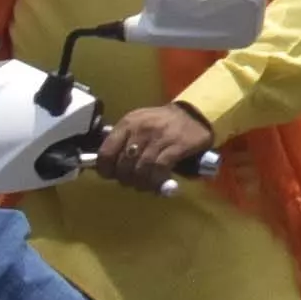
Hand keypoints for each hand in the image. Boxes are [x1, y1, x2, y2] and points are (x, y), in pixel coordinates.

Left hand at [99, 102, 220, 193]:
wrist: (194, 114)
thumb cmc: (162, 123)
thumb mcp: (138, 125)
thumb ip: (123, 142)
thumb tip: (109, 167)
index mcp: (128, 123)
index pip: (106, 152)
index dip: (106, 170)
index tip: (111, 176)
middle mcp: (141, 129)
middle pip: (123, 164)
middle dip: (125, 178)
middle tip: (131, 182)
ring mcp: (159, 137)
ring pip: (141, 168)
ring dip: (141, 182)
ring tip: (144, 185)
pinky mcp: (177, 145)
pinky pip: (160, 168)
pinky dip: (156, 180)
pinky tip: (158, 183)